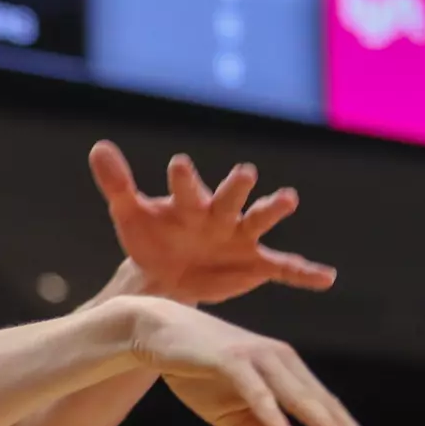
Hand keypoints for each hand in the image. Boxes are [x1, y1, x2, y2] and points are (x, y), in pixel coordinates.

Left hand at [89, 140, 335, 304]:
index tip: (177, 164)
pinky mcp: (255, 264)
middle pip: (231, 196)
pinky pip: (283, 268)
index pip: (186, 187)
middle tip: (244, 173)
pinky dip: (304, 273)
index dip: (182, 178)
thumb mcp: (131, 215)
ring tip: (287, 197)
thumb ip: (118, 184)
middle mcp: (221, 213)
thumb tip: (98, 147)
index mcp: (191, 202)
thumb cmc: (152, 237)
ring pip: (260, 220)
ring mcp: (241, 237)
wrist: (166, 275)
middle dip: (237, 187)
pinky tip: (326, 278)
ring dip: (273, 210)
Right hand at [125, 298, 385, 425]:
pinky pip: (257, 392)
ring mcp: (257, 358)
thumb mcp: (232, 415)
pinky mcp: (231, 359)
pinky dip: (274, 414)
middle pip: (322, 404)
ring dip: (323, 424)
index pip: (326, 409)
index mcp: (286, 374)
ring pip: (297, 397)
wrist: (155, 334)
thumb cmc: (197, 372)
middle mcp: (281, 361)